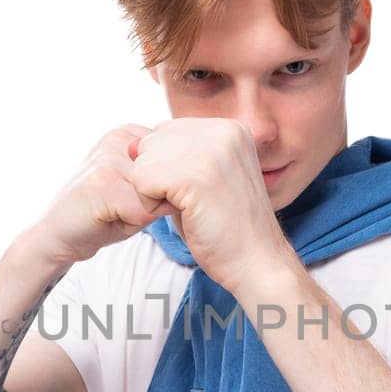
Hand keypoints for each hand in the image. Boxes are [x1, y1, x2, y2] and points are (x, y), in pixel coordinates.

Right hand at [34, 123, 180, 264]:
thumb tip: (203, 178)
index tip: (134, 196)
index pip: (180, 162)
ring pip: (159, 195)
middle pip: (171, 178)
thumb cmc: (105, 214)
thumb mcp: (141, 189)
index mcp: (132, 133)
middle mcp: (121, 137)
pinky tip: (108, 218)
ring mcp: (110, 156)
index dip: (164, 190)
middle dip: (156, 202)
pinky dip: (132, 224)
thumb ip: (167, 178)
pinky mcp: (103, 181)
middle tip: (123, 207)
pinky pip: (143, 210)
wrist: (59, 234)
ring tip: (117, 212)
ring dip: (143, 215)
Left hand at [125, 117, 295, 294]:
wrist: (258, 263)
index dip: (169, 168)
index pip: (166, 132)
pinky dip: (153, 205)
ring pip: (143, 161)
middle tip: (195, 204)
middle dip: (159, 178)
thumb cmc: (228, 229)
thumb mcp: (205, 179)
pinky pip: (142, 180)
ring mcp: (210, 149)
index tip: (201, 192)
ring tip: (191, 210)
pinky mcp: (195, 174)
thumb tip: (132, 146)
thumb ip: (175, 156)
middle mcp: (223, 130)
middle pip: (152, 143)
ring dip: (155, 193)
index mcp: (229, 128)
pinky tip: (184, 215)